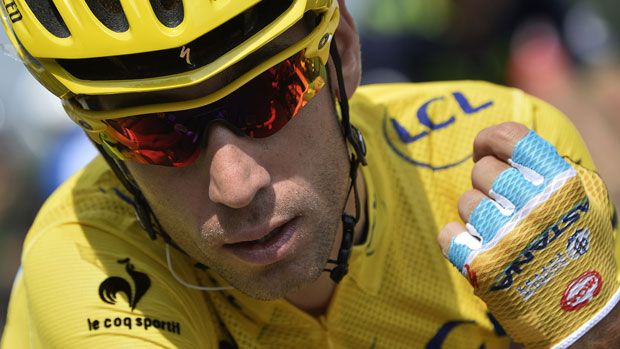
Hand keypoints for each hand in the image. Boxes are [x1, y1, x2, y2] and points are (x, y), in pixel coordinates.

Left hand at [438, 122, 619, 347]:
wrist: (581, 311)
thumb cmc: (580, 246)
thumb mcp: (584, 199)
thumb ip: (550, 167)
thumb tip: (502, 141)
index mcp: (562, 186)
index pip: (512, 139)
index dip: (491, 139)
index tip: (484, 148)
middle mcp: (535, 209)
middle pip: (483, 170)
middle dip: (488, 183)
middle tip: (503, 202)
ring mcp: (507, 240)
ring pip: (466, 201)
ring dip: (477, 214)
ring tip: (499, 230)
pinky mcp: (483, 268)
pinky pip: (448, 233)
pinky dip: (457, 238)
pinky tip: (477, 245)